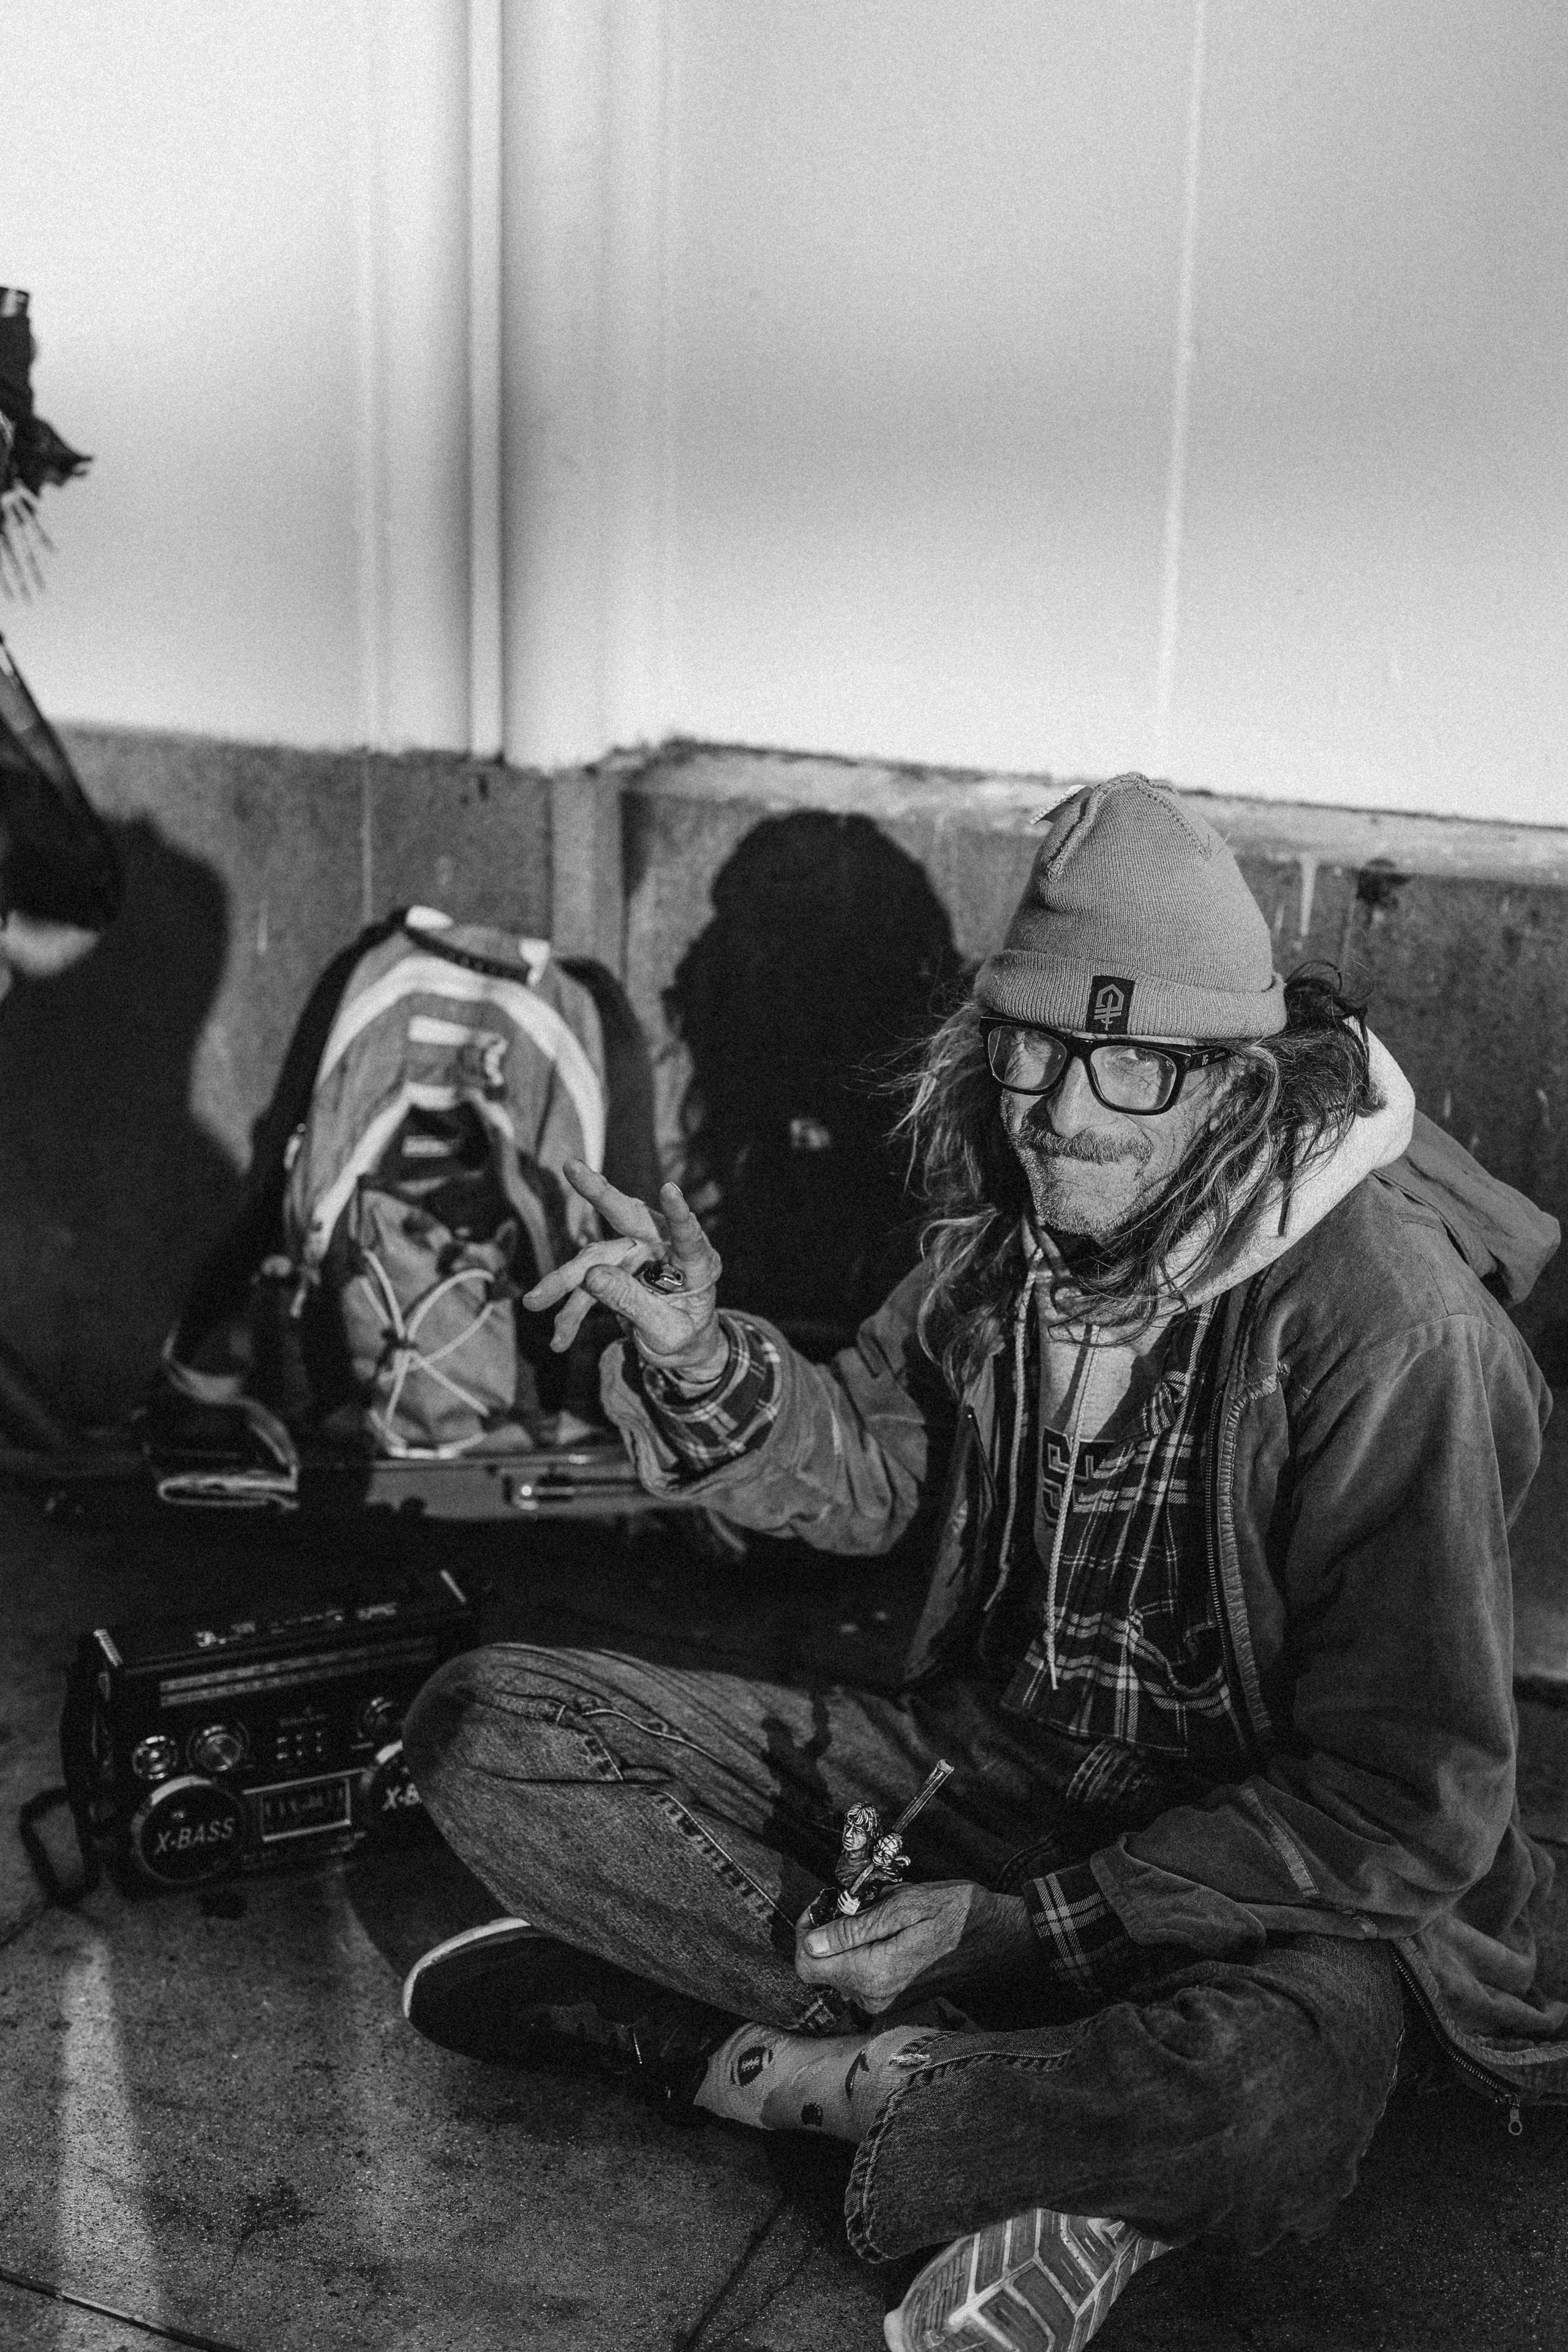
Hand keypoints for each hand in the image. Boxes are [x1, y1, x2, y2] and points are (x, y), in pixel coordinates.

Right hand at [522, 1160, 726, 1379]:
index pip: (688, 1233)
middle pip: (629, 1216)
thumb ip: (634, 1303)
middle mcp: (662, 1246)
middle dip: (597, 1192)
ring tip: (534, 1303)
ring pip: (593, 1258)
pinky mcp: (614, 1269)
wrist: (680, 1348)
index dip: (678, 1214)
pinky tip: (560, 1339)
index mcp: (694, 1261)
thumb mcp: (666, 1332)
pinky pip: (586, 1287)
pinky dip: (571, 1312)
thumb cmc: (686, 1334)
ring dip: (563, 1282)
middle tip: (570, 1166)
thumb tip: (591, 1276)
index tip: (670, 1190)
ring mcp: (635, 1254)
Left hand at [794, 1882, 1036, 2014]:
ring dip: (845, 1941)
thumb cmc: (958, 1913)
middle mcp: (873, 1998)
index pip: (807, 1964)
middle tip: (852, 1901)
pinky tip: (886, 1930)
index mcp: (873, 1973)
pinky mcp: (895, 2001)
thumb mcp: (906, 1905)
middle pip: (820, 1970)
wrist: (1001, 1939)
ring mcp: (884, 2003)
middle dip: (826, 1932)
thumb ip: (855, 1928)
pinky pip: (860, 1978)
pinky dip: (862, 1952)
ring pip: (839, 1973)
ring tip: (875, 1912)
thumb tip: (812, 1943)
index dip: (806, 1930)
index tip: (826, 1902)